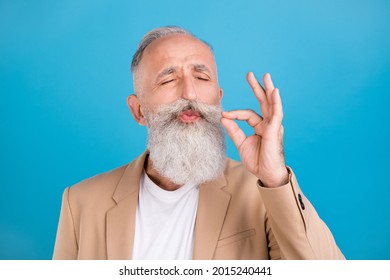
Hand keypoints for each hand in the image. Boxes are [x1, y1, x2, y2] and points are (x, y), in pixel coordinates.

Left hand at [221, 72, 288, 187]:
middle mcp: (267, 123)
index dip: (235, 114)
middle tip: (250, 74)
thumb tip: (223, 117)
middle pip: (262, 102)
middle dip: (257, 88)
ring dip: (268, 89)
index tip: (224, 115)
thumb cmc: (257, 160)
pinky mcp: (275, 130)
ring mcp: (273, 125)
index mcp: (260, 126)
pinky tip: (274, 91)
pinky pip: (276, 113)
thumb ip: (234, 130)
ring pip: (271, 104)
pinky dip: (276, 102)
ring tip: (266, 76)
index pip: (247, 114)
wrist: (266, 174)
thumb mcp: (241, 143)